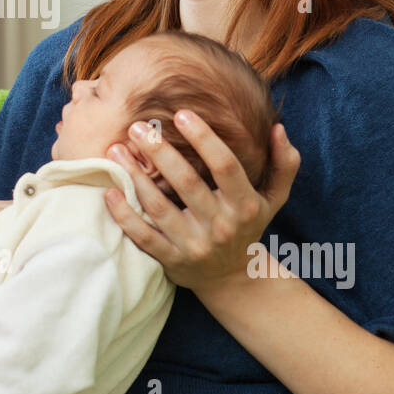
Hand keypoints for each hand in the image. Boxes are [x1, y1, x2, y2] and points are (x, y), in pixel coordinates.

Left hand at [104, 112, 300, 293]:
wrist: (233, 279)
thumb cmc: (249, 225)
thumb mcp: (274, 198)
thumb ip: (284, 163)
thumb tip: (278, 128)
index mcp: (245, 205)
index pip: (225, 166)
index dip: (204, 138)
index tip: (181, 113)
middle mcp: (221, 226)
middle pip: (187, 183)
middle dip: (160, 152)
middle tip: (137, 127)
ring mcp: (194, 245)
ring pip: (159, 207)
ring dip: (134, 177)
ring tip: (115, 150)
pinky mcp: (171, 261)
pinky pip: (143, 237)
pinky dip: (124, 215)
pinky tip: (109, 191)